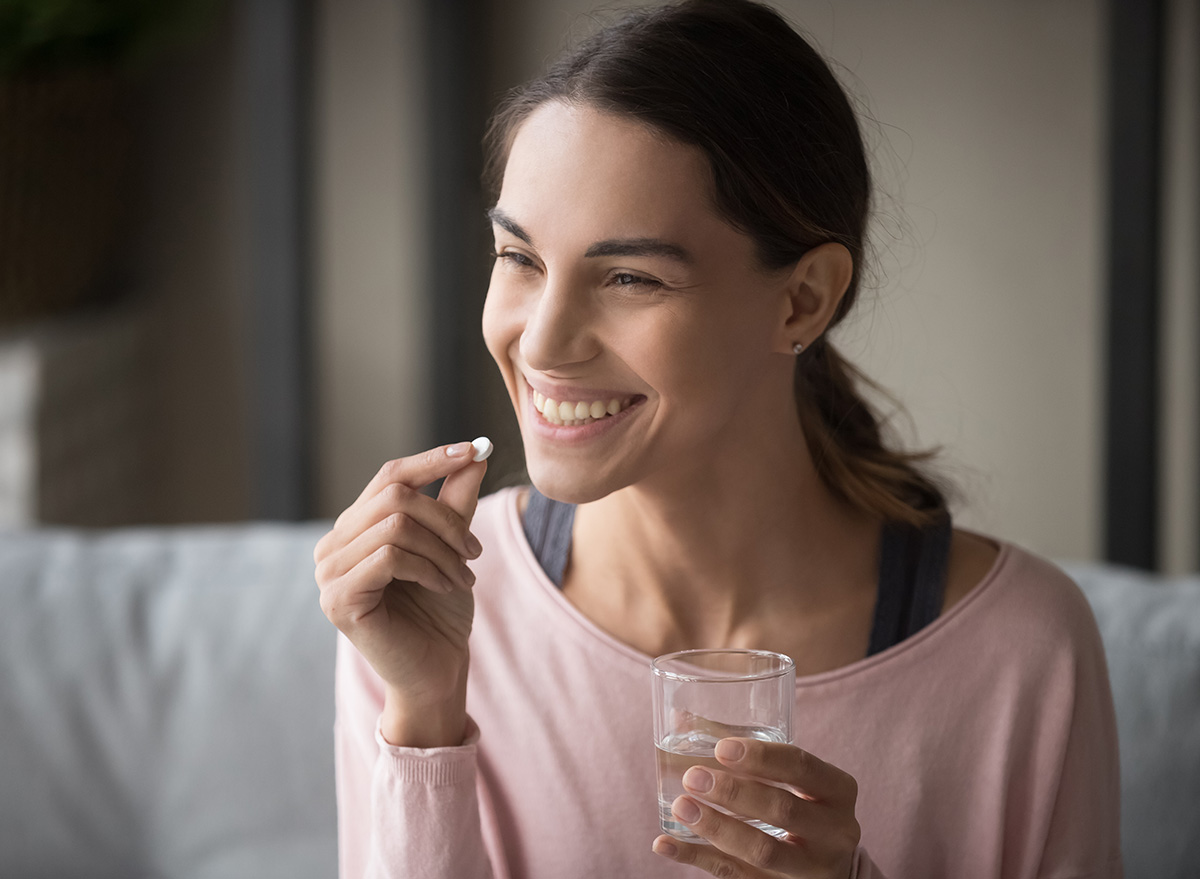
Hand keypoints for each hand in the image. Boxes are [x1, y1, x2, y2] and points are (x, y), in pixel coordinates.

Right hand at [314, 442, 486, 745]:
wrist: (436, 670)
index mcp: (355, 528)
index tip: (474, 449)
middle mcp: (333, 546)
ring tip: (465, 576)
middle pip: (395, 496)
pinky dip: (428, 568)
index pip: (390, 475)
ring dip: (443, 550)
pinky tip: (443, 587)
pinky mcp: (338, 599)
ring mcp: (329, 573)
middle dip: (446, 519)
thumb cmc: (440, 611)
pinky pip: (389, 557)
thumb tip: (474, 453)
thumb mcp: (452, 546)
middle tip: (475, 551)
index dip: (432, 459)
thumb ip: (456, 501)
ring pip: (395, 526)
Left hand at [652, 737, 859, 877]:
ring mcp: (810, 868)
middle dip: (734, 792)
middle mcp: (833, 831)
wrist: (830, 868)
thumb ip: (745, 752)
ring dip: (716, 828)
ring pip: (762, 851)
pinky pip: (736, 877)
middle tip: (693, 777)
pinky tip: (666, 843)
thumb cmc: (804, 805)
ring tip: (682, 806)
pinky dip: (696, 858)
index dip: (761, 756)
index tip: (721, 748)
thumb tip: (677, 717)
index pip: (801, 767)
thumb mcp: (795, 780)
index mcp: (838, 791)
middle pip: (782, 809)